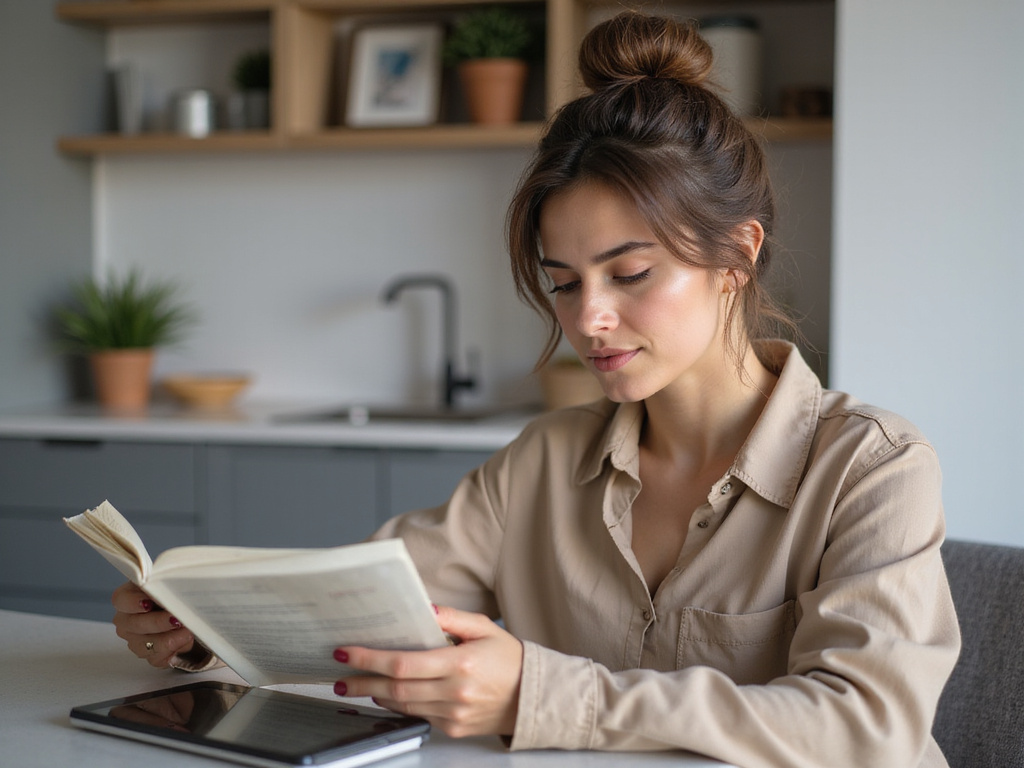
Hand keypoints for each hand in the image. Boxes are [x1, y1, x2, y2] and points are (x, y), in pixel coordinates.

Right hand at [111, 582, 194, 667]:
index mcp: (128, 598)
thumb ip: (169, 581)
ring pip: (145, 645)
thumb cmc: (176, 595)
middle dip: (158, 622)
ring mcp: (134, 640)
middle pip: (134, 624)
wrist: (191, 614)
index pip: (121, 599)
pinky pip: (156, 658)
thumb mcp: (172, 583)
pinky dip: (174, 649)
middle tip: (178, 619)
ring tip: (188, 630)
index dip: (132, 602)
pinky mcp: (148, 655)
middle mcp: (126, 620)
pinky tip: (185, 640)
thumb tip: (176, 583)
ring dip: (169, 638)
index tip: (149, 603)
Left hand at [334, 605, 522, 738]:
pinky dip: (400, 704)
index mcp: (461, 665)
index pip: (403, 663)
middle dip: (362, 680)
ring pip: (403, 705)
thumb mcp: (484, 628)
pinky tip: (388, 694)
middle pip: (396, 688)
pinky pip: (418, 716)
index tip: (347, 652)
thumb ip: (452, 618)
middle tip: (339, 676)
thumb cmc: (510, 660)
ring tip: (356, 684)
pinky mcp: (454, 728)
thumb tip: (422, 609)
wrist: (533, 696)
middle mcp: (455, 693)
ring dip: (376, 694)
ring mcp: (453, 715)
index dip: (370, 658)